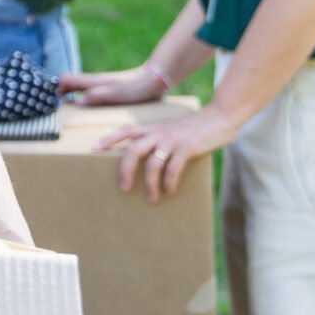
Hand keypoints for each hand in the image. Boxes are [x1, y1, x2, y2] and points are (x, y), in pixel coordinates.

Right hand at [59, 63, 169, 106]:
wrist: (155, 80)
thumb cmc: (136, 88)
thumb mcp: (116, 94)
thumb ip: (97, 96)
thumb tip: (77, 103)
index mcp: (92, 81)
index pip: (65, 78)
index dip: (57, 88)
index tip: (56, 102)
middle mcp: (94, 82)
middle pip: (70, 84)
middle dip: (62, 94)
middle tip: (61, 110)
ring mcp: (101, 85)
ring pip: (80, 89)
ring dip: (73, 97)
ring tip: (73, 113)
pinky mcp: (109, 90)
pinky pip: (91, 94)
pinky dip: (85, 100)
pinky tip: (91, 111)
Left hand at [97, 105, 239, 203]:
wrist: (220, 117)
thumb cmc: (196, 127)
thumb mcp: (172, 130)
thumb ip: (159, 139)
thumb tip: (150, 158)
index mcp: (153, 128)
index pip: (125, 130)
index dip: (109, 138)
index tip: (94, 148)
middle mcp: (158, 132)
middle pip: (132, 151)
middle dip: (125, 171)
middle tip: (124, 188)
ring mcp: (171, 140)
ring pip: (152, 164)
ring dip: (150, 184)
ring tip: (152, 198)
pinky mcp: (186, 147)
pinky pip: (172, 168)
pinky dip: (169, 182)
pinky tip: (169, 191)